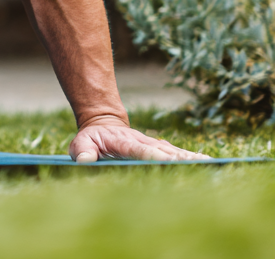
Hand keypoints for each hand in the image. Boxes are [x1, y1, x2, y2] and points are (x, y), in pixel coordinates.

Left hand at [69, 116, 207, 163]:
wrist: (103, 124)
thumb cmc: (91, 139)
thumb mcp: (81, 142)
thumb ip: (82, 151)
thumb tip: (85, 161)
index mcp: (124, 141)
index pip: (140, 149)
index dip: (154, 155)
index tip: (169, 161)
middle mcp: (143, 142)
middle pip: (163, 151)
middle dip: (180, 159)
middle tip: (199, 166)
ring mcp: (152, 144)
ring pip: (174, 151)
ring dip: (191, 158)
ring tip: (211, 165)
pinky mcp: (159, 149)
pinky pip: (177, 153)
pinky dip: (192, 158)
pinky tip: (209, 163)